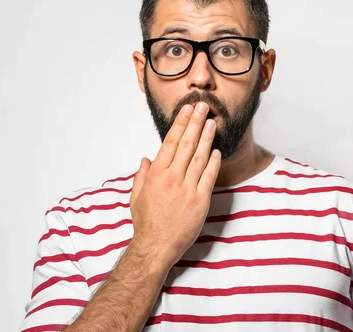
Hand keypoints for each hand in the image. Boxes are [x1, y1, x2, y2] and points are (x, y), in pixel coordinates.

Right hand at [129, 102, 221, 269]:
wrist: (156, 246)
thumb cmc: (146, 223)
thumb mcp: (136, 197)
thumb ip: (141, 176)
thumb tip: (146, 159)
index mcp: (156, 174)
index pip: (170, 142)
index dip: (180, 124)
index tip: (186, 110)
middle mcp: (172, 178)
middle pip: (186, 144)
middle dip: (195, 123)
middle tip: (202, 107)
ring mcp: (187, 189)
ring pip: (199, 157)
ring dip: (206, 138)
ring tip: (212, 122)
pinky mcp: (200, 201)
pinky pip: (208, 177)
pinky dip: (213, 163)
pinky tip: (216, 151)